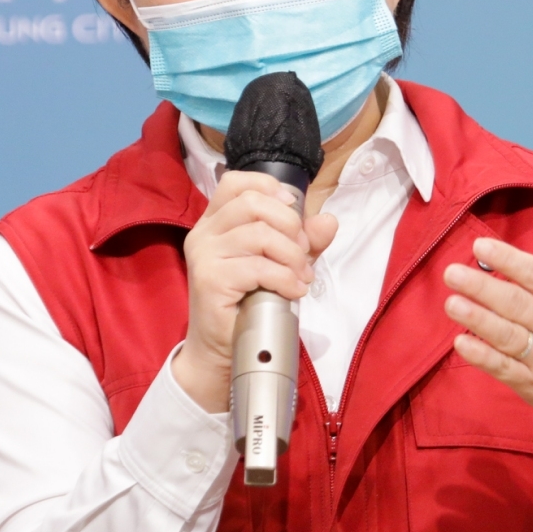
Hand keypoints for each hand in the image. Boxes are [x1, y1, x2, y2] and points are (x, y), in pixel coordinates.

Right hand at [173, 171, 337, 413]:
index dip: (268, 187)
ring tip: (301, 277)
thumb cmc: (248, 302)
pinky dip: (285, 278)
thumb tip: (328, 220)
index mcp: (215, 221)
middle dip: (290, 225)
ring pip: (259, 234)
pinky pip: (258, 267)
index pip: (236, 182)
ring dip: (292, 256)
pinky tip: (293, 291)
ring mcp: (204, 255)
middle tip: (303, 253)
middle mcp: (204, 233)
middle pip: (252, 203)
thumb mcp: (282, 264)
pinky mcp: (210, 280)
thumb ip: (304, 241)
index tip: (293, 208)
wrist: (221, 349)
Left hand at [443, 211, 532, 425]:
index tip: (480, 246)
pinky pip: (504, 370)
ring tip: (451, 302)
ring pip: (508, 337)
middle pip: (519, 304)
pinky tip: (461, 341)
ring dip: (477, 319)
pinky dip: (482, 356)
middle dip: (483, 288)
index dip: (509, 260)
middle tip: (452, 272)